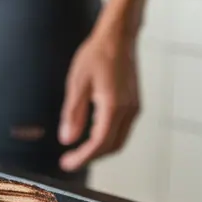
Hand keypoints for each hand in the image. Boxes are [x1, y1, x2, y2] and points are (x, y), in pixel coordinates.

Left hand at [58, 25, 139, 172]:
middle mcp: (128, 111)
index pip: (99, 143)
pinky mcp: (133, 104)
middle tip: (70, 160)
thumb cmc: (96, 55)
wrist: (117, 38)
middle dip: (91, 157)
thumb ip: (73, 113)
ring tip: (78, 151)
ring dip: (100, 149)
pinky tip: (91, 134)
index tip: (67, 164)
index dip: (83, 157)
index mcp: (113, 107)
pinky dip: (107, 137)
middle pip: (112, 146)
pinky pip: (122, 129)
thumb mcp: (77, 83)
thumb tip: (67, 139)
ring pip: (119, 139)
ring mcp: (134, 108)